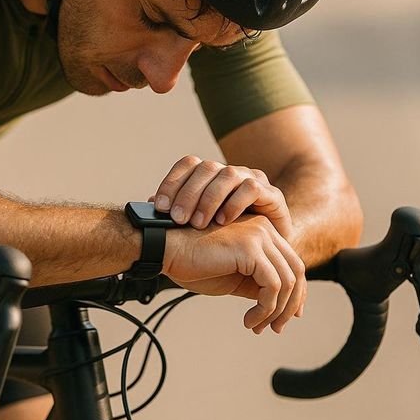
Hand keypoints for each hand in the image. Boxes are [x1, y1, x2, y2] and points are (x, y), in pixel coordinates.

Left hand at [151, 156, 293, 238]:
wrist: (271, 254)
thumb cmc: (229, 242)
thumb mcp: (199, 230)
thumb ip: (177, 214)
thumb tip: (147, 205)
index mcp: (211, 177)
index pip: (187, 164)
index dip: (172, 182)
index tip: (159, 206)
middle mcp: (231, 173)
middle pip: (205, 168)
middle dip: (188, 193)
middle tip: (178, 219)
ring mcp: (252, 180)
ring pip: (227, 175)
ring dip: (210, 198)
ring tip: (198, 224)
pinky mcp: (272, 195)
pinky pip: (252, 188)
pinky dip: (235, 203)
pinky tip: (223, 221)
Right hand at [163, 212, 306, 332]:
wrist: (165, 249)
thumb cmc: (192, 262)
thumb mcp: (232, 276)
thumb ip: (256, 284)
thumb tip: (278, 305)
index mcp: (261, 231)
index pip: (291, 264)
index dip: (294, 293)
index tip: (285, 317)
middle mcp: (264, 229)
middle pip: (296, 271)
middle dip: (289, 304)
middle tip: (274, 328)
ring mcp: (258, 236)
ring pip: (287, 281)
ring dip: (275, 311)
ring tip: (256, 326)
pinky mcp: (249, 248)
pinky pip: (272, 286)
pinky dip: (265, 309)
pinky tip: (248, 319)